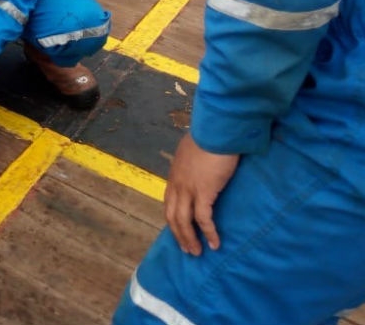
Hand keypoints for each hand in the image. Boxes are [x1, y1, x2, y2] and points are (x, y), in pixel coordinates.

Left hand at [164, 132, 238, 255]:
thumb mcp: (194, 151)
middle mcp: (177, 185)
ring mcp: (188, 189)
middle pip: (172, 216)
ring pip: (183, 221)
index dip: (173, 219)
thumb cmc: (209, 137)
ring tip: (197, 252)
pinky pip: (203, 219)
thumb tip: (200, 166)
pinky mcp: (204, 192)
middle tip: (187, 248)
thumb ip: (193, 162)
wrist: (216, 131)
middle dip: (179, 234)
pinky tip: (214, 243)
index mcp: (174, 176)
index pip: (169, 202)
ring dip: (189, 238)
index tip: (179, 231)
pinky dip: (208, 233)